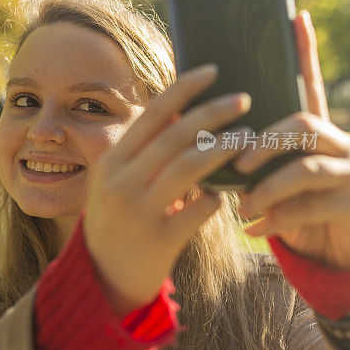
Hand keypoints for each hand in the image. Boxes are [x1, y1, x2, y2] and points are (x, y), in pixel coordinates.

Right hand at [83, 65, 252, 316]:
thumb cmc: (116, 221)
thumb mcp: (114, 181)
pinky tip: (226, 194)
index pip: (152, 114)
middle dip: (214, 113)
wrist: (101, 278)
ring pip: (190, 167)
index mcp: (110, 161)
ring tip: (248, 138)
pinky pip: (199, 210)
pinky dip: (217, 197)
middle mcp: (120, 183)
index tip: (212, 71)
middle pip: (175, 136)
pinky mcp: (159, 241)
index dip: (185, 89)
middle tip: (243, 100)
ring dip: (223, 148)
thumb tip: (181, 111)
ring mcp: (138, 212)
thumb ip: (142, 150)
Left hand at [235, 11, 349, 269]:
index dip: (305, 52)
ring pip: (308, 167)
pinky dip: (275, 220)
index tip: (297, 16)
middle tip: (237, 160)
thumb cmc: (304, 207)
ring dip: (268, 185)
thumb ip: (262, 156)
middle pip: (304, 122)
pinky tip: (251, 227)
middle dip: (265, 139)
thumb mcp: (285, 177)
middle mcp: (341, 144)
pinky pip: (309, 210)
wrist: (343, 248)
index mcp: (321, 132)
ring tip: (241, 201)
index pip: (309, 85)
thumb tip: (206, 134)